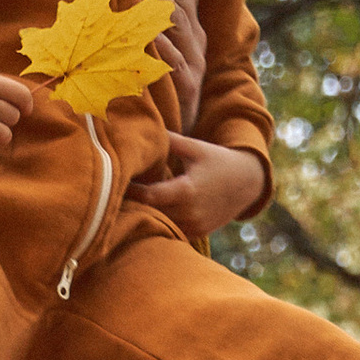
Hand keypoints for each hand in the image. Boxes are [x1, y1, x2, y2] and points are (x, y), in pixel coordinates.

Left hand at [126, 131, 268, 232]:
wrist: (247, 183)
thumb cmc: (217, 160)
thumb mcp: (194, 147)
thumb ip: (168, 141)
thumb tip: (142, 126)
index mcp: (187, 190)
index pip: (149, 197)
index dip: (130, 192)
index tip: (116, 182)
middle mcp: (190, 213)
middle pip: (151, 213)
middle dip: (133, 205)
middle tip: (112, 195)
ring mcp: (194, 226)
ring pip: (160, 224)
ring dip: (144, 215)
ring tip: (125, 205)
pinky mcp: (196, 233)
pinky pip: (171, 230)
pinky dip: (159, 222)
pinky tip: (146, 213)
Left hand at [130, 0, 208, 128]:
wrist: (180, 139)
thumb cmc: (160, 88)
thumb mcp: (158, 48)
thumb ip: (149, 18)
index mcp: (192, 26)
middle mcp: (196, 40)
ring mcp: (194, 63)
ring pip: (178, 24)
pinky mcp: (187, 89)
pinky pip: (174, 63)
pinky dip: (162, 45)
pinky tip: (149, 30)